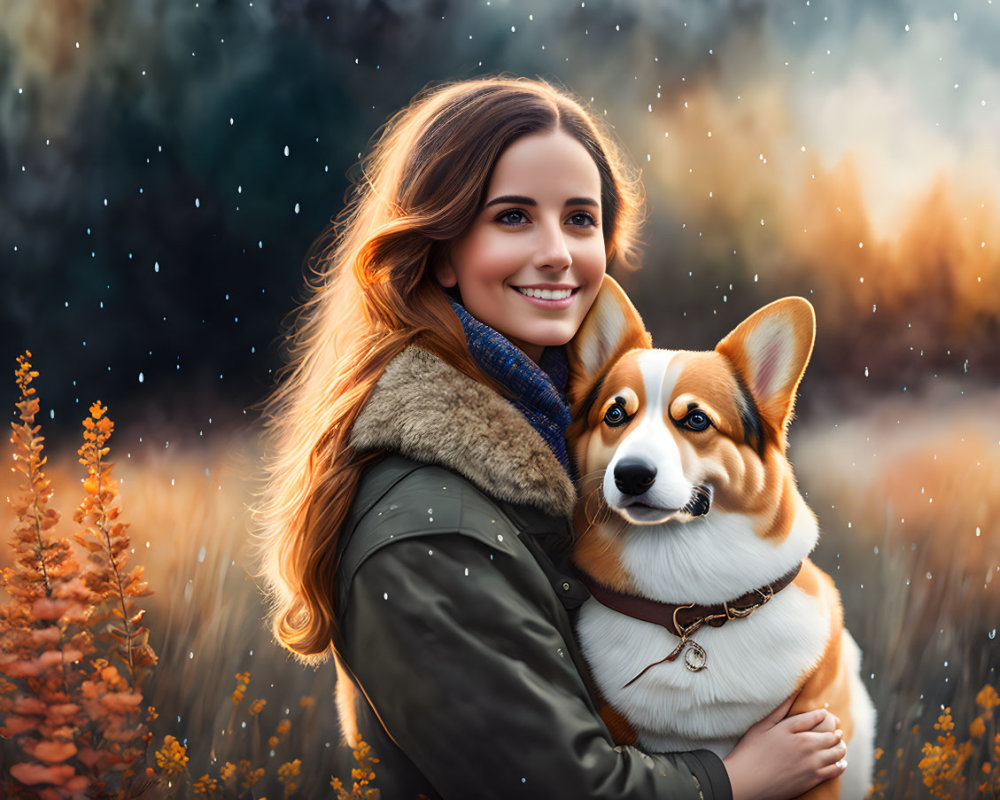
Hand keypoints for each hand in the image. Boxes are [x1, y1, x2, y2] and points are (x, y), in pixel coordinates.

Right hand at [723, 697, 846, 799]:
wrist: (747, 782)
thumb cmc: (751, 751)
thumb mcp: (762, 726)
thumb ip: (780, 710)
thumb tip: (794, 692)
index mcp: (793, 731)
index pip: (817, 718)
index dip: (824, 715)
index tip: (826, 713)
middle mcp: (806, 746)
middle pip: (831, 736)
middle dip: (836, 732)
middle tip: (838, 731)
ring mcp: (811, 764)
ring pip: (836, 753)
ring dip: (841, 748)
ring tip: (841, 746)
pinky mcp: (812, 780)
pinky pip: (834, 771)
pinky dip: (840, 765)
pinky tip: (841, 763)